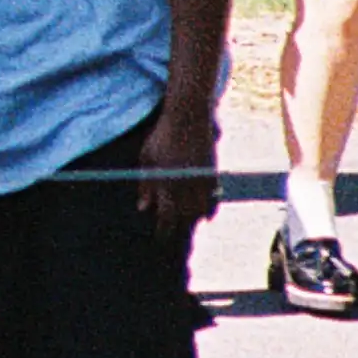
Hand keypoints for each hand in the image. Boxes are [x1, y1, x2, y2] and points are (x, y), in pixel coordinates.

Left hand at [137, 106, 217, 249]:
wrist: (188, 118)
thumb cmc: (162, 137)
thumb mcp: (147, 159)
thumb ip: (145, 185)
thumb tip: (143, 208)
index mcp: (167, 182)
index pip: (167, 216)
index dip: (165, 230)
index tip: (161, 238)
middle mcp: (186, 185)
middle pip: (186, 216)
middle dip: (179, 225)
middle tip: (172, 230)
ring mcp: (202, 180)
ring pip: (201, 210)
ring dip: (192, 218)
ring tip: (185, 222)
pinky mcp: (213, 174)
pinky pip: (213, 199)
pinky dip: (208, 209)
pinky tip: (204, 215)